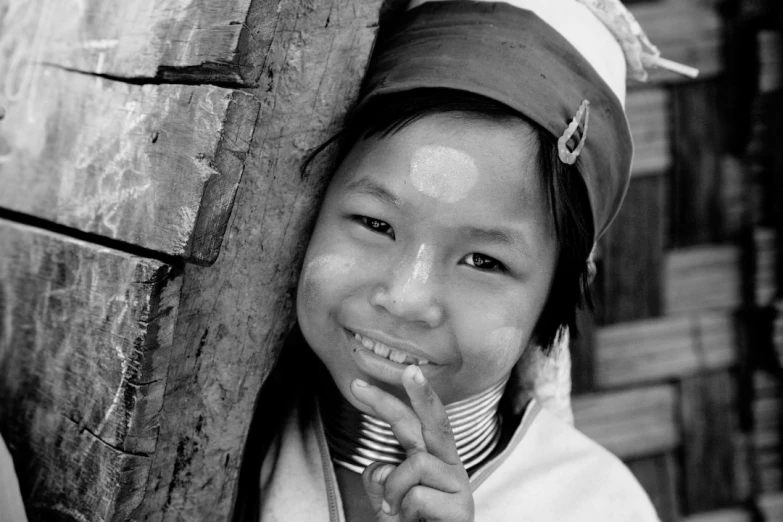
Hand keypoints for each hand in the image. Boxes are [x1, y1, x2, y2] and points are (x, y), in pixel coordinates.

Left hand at [350, 365, 474, 521]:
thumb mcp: (387, 502)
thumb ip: (382, 479)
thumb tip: (381, 465)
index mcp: (431, 458)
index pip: (409, 422)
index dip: (384, 402)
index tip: (356, 384)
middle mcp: (448, 464)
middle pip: (434, 420)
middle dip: (420, 393)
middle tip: (409, 370)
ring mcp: (458, 484)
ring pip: (414, 465)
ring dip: (394, 492)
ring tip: (398, 514)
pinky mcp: (462, 506)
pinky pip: (417, 496)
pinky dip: (405, 512)